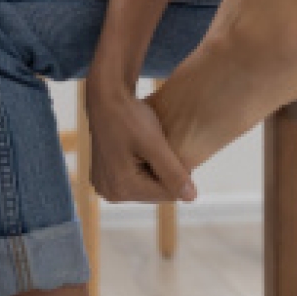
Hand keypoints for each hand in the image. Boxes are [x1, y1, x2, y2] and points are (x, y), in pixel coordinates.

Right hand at [84, 78, 196, 203]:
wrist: (106, 98)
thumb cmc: (129, 117)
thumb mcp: (154, 144)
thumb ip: (173, 172)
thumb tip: (191, 198)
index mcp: (121, 187)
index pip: (166, 194)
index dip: (177, 173)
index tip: (173, 149)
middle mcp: (110, 192)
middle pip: (154, 192)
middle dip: (164, 173)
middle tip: (161, 146)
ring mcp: (105, 185)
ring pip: (146, 186)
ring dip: (154, 169)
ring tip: (151, 147)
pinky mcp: (105, 176)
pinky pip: (134, 179)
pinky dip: (143, 167)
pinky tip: (142, 150)